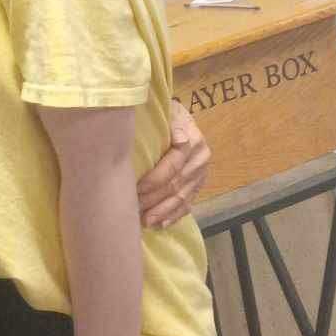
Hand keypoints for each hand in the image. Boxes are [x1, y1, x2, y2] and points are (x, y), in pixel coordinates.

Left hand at [137, 100, 210, 227]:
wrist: (177, 116)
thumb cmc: (164, 115)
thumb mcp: (166, 111)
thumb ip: (169, 123)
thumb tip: (179, 138)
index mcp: (193, 139)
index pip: (173, 164)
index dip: (154, 178)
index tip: (134, 187)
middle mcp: (201, 158)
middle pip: (176, 183)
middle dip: (154, 198)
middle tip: (134, 208)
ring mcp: (201, 174)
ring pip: (182, 197)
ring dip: (163, 211)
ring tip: (146, 221)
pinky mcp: (199, 185)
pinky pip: (189, 204)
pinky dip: (174, 216)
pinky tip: (161, 224)